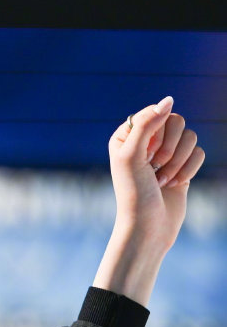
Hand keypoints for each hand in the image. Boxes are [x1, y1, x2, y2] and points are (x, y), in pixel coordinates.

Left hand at [94, 97, 205, 305]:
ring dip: (178, 161)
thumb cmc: (134, 193)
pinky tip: (174, 185)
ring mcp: (165, 154)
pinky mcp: (182, 166)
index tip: (145, 155)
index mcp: (125, 136)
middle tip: (155, 167)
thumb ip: (146, 124)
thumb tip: (169, 99)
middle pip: (177, 121)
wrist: (148, 227)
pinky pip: (200, 153)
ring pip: (190, 137)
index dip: (156, 133)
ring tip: (162, 180)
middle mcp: (145, 142)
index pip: (155, 113)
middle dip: (169, 147)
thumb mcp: (132, 155)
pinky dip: (188, 170)